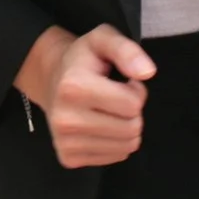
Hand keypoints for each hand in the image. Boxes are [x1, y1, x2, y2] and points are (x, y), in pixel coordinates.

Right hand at [16, 25, 155, 168]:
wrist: (52, 79)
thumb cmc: (84, 59)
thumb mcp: (104, 39)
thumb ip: (128, 50)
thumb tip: (147, 73)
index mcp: (73, 87)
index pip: (133, 104)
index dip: (136, 90)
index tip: (122, 82)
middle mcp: (65, 119)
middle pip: (131, 129)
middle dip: (133, 112)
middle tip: (116, 97)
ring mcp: (65, 142)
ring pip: (126, 146)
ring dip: (126, 127)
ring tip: (109, 110)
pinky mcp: (69, 158)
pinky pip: (115, 157)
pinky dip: (116, 142)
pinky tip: (101, 125)